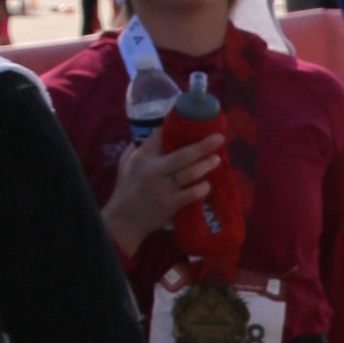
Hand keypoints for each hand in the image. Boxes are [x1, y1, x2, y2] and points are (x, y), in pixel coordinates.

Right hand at [105, 127, 220, 250]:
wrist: (125, 219)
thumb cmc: (126, 188)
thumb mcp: (126, 163)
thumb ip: (138, 148)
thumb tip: (156, 132)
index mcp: (142, 157)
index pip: (161, 136)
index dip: (177, 128)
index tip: (191, 123)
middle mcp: (154, 170)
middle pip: (183, 154)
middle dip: (203, 145)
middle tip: (219, 138)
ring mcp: (164, 188)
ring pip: (191, 172)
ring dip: (207, 165)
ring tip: (217, 159)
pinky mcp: (171, 203)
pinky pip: (192, 193)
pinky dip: (202, 188)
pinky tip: (208, 184)